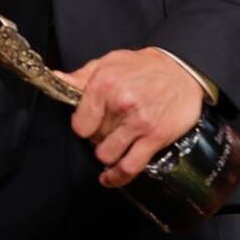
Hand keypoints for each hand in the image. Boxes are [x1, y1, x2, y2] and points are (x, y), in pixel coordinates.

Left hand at [61, 47, 203, 187]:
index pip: (79, 123)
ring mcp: (138, 122)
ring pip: (107, 155)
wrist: (183, 70)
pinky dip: (117, 177)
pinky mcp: (155, 137)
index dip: (83, 125)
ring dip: (108, 154)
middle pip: (93, 139)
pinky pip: (129, 167)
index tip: (89, 123)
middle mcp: (121, 103)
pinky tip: (110, 177)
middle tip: (107, 129)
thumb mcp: (110, 62)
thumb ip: (82, 76)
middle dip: (97, 137)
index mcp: (105, 83)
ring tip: (114, 145)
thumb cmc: (146, 67)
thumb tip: (57, 78)